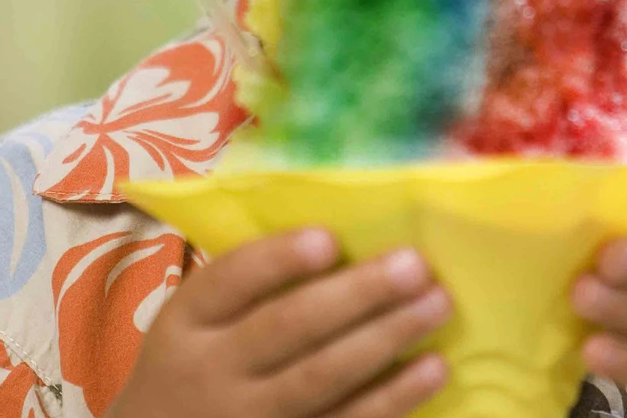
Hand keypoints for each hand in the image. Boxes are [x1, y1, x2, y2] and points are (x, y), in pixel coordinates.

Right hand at [111, 228, 451, 417]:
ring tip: (437, 303)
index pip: (229, 280)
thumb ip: (250, 283)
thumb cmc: (196, 360)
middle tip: (414, 265)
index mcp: (189, 321)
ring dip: (386, 338)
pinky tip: (433, 368)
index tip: (329, 237)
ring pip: (321, 377)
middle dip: (356, 294)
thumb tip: (345, 228)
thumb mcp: (197, 321)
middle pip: (287, 327)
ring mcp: (251, 417)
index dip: (279, 259)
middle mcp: (214, 370)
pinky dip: (393, 398)